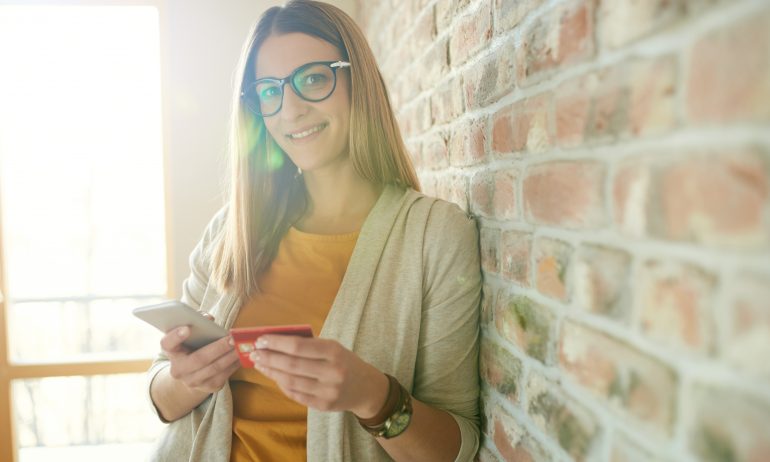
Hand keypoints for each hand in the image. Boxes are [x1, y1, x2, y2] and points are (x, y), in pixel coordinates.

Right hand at [160, 324, 240, 394]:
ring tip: (240, 345)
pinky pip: (224, 375)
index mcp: (171, 352)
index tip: (187, 328)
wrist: (192, 374)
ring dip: (230, 356)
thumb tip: (209, 318)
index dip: (176, 336)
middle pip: (199, 359)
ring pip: (214, 368)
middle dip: (218, 348)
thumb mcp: (188, 336)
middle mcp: (178, 370)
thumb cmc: (192, 346)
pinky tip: (242, 355)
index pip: (167, 344)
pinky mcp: (208, 387)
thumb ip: (196, 324)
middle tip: (232, 338)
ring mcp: (192, 381)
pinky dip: (234, 364)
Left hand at [251, 335, 388, 417]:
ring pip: (291, 381)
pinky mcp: (323, 405)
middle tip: (254, 353)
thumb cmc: (345, 362)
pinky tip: (274, 377)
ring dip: (271, 372)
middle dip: (269, 358)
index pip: (298, 346)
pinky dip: (282, 385)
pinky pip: (296, 395)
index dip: (277, 343)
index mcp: (334, 352)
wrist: (367, 388)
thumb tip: (276, 341)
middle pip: (292, 365)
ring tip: (260, 364)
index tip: (261, 339)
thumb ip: (309, 345)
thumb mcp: (334, 347)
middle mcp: (332, 372)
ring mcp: (328, 391)